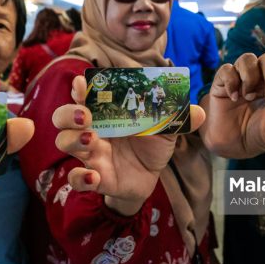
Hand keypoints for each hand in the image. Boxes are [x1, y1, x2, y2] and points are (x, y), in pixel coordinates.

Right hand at [52, 76, 204, 215]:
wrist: (150, 177)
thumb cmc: (151, 144)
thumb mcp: (167, 129)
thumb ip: (179, 118)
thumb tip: (201, 112)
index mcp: (106, 113)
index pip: (85, 96)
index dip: (79, 89)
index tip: (82, 84)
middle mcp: (93, 130)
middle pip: (63, 117)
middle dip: (68, 113)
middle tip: (85, 115)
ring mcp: (91, 154)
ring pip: (64, 143)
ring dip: (72, 140)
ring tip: (92, 140)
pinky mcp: (95, 178)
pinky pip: (76, 179)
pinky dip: (80, 178)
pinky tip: (94, 176)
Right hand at [200, 47, 264, 158]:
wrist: (230, 145)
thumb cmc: (257, 135)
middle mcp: (260, 78)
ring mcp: (241, 78)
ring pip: (247, 59)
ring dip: (250, 77)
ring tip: (248, 98)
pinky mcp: (222, 82)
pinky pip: (227, 70)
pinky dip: (232, 82)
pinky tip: (234, 98)